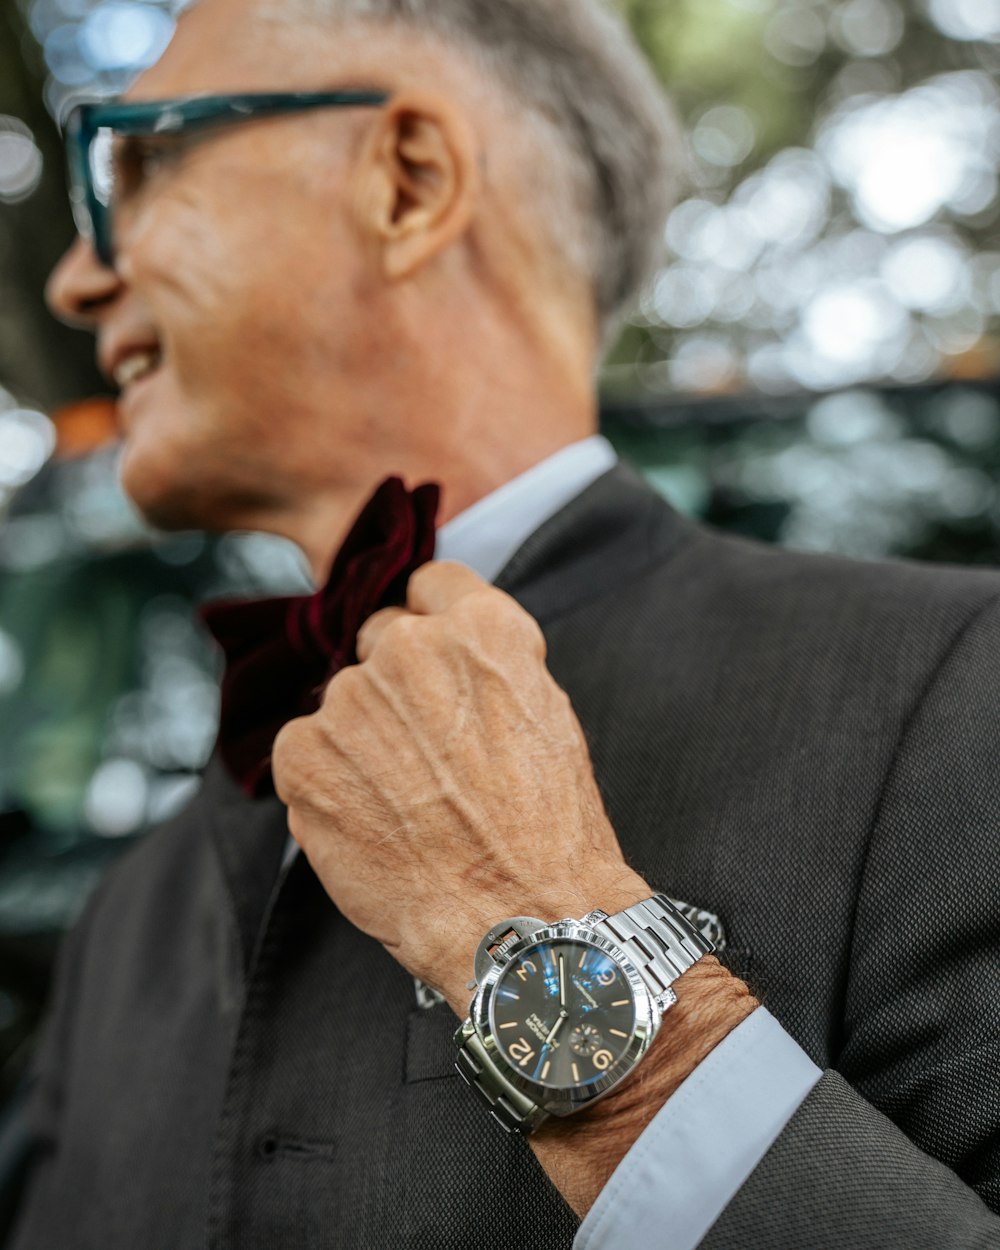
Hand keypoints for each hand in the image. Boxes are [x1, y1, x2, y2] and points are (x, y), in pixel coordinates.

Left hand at [271, 561, 648, 1012]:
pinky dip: (327, 781)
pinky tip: (371, 823)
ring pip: (343, 702)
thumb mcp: (544, 716)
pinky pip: (305, 749)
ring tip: (406, 804)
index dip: (434, 625)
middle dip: (396, 684)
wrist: (519, 920)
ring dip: (362, 739)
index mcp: (482, 628)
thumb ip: (486, 663)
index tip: (437, 665)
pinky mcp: (302, 754)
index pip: (430, 584)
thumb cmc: (547, 830)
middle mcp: (410, 647)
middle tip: (426, 753)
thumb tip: (440, 645)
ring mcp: (350, 699)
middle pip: (380, 639)